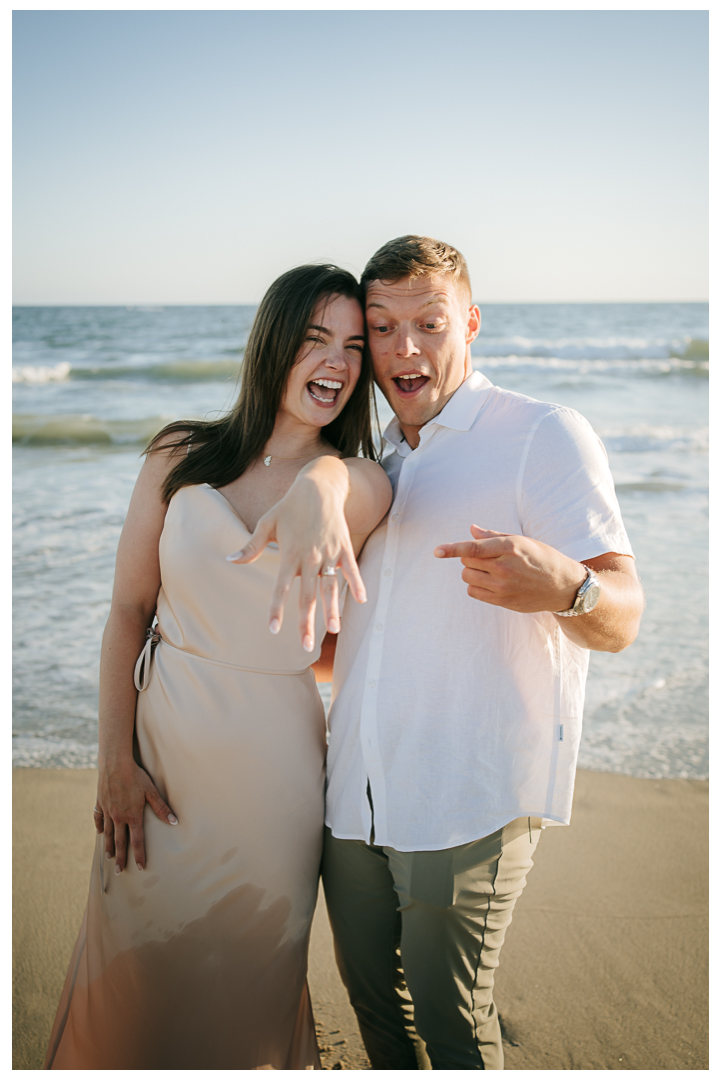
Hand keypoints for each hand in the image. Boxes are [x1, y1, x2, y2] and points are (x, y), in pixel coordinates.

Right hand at [95, 759, 177, 872]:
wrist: (115, 764)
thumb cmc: (136, 776)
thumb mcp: (151, 791)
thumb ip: (162, 808)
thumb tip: (174, 821)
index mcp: (133, 816)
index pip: (137, 841)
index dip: (139, 855)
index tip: (140, 867)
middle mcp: (119, 817)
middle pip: (120, 842)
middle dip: (121, 858)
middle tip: (120, 871)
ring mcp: (108, 811)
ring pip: (108, 834)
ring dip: (109, 847)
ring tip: (109, 857)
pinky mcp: (100, 803)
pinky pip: (99, 819)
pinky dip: (100, 827)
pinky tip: (100, 833)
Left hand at [227, 458, 366, 650]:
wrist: (318, 486)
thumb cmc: (289, 506)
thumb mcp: (267, 523)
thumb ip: (251, 546)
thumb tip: (230, 560)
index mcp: (290, 554)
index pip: (281, 588)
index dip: (277, 609)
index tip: (273, 629)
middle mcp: (311, 557)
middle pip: (308, 595)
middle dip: (306, 623)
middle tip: (305, 646)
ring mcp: (330, 553)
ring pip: (331, 587)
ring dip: (332, 610)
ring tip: (333, 630)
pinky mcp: (344, 547)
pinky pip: (351, 569)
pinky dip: (357, 584)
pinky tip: (361, 602)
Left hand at [434, 524, 585, 612]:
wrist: (562, 586)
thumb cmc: (541, 558)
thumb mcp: (521, 541)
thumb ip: (493, 536)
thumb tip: (471, 530)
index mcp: (510, 547)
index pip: (474, 548)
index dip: (452, 548)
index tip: (437, 551)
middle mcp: (504, 567)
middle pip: (467, 560)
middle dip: (470, 556)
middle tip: (487, 557)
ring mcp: (503, 586)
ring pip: (467, 576)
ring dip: (472, 571)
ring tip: (490, 570)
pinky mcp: (502, 601)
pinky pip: (473, 591)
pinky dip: (475, 585)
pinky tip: (490, 582)